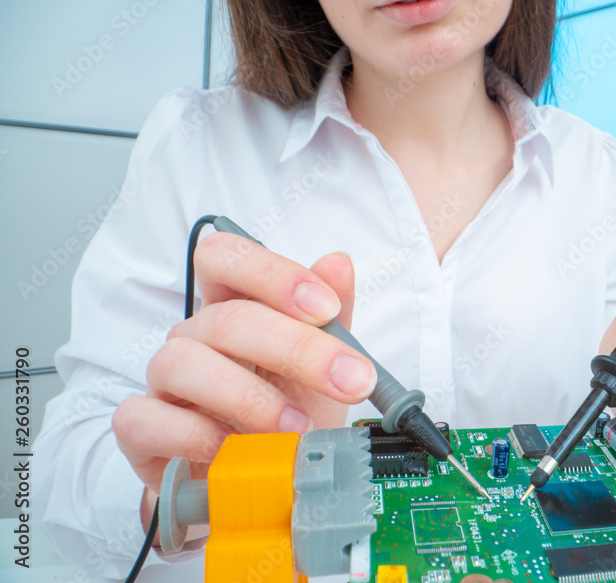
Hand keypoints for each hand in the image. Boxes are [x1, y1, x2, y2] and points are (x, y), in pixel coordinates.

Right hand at [111, 231, 377, 498]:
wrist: (258, 480)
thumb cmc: (289, 412)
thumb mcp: (324, 369)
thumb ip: (333, 319)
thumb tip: (338, 264)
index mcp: (234, 306)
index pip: (226, 258)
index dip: (273, 274)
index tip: (326, 308)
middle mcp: (195, 336)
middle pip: (227, 320)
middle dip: (297, 350)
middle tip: (351, 382)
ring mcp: (163, 381)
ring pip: (181, 363)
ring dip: (248, 397)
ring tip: (297, 426)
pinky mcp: (141, 429)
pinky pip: (146, 418)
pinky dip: (195, 436)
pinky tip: (237, 450)